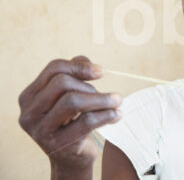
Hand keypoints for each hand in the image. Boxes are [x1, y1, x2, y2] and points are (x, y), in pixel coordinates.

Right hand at [18, 56, 121, 176]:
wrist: (71, 156)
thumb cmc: (71, 120)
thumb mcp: (70, 95)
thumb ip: (75, 74)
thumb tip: (88, 63)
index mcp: (30, 96)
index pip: (54, 68)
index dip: (79, 66)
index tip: (101, 72)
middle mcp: (29, 112)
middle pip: (62, 83)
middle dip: (89, 86)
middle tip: (108, 95)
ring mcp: (41, 130)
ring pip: (73, 101)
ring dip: (101, 99)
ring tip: (117, 101)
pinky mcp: (57, 144)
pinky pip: (86, 122)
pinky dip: (106, 115)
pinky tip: (117, 115)